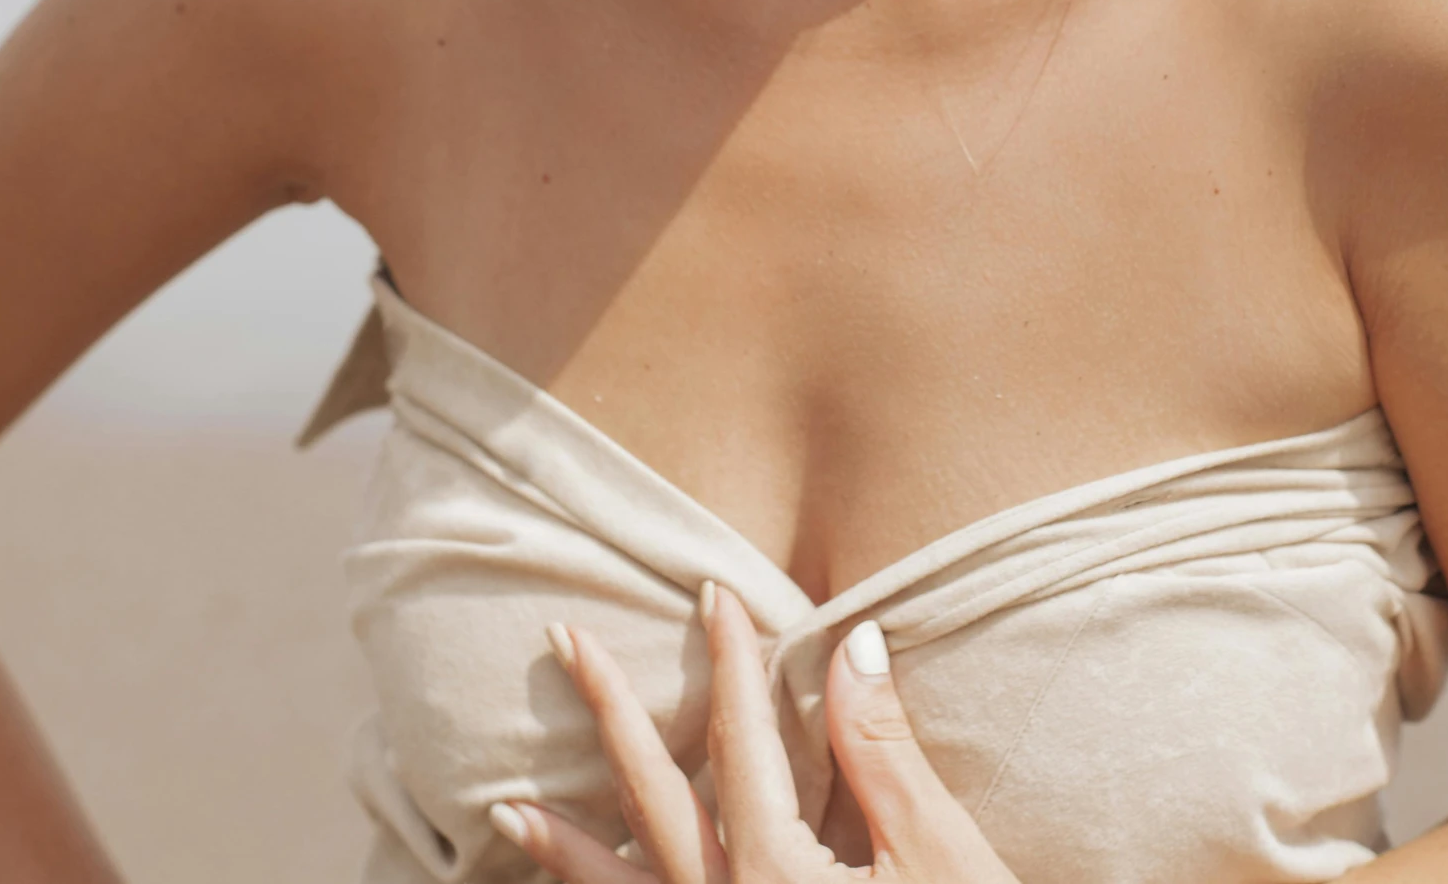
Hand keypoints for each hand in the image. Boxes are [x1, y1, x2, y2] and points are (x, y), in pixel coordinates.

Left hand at [488, 582, 1019, 882]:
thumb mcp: (940, 853)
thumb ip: (882, 749)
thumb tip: (853, 641)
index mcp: (778, 875)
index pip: (740, 740)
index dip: (729, 660)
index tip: (712, 591)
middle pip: (652, 802)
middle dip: (610, 715)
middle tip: (564, 641)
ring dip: (565, 851)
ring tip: (507, 808)